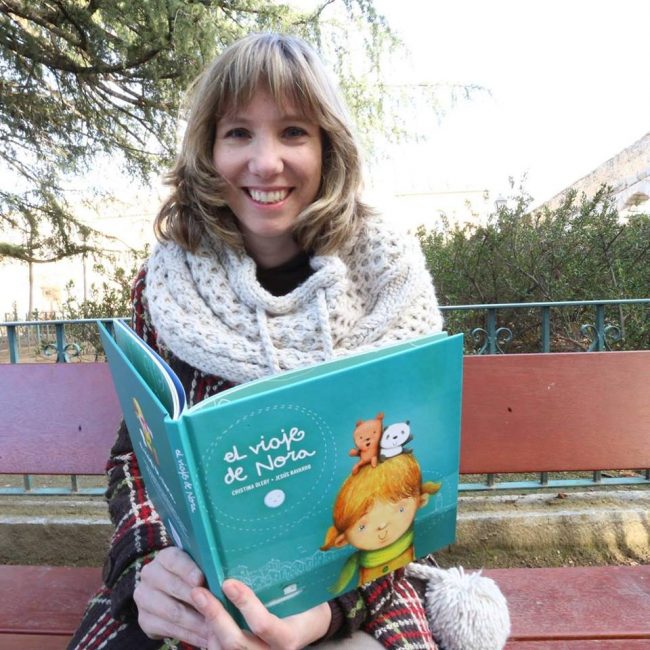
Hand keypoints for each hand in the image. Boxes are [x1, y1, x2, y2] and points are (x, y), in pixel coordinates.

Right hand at [134, 546, 210, 646]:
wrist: (171, 595)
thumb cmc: (194, 578)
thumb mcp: (199, 568)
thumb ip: (208, 570)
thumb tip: (229, 579)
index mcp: (165, 557)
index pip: (174, 560)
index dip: (187, 569)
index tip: (201, 579)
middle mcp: (150, 574)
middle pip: (173, 587)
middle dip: (196, 600)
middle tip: (216, 610)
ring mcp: (144, 597)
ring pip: (172, 611)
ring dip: (195, 622)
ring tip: (214, 628)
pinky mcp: (144, 620)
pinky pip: (168, 630)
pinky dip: (189, 635)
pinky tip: (204, 638)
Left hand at [191, 579, 331, 649]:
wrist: (309, 628)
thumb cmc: (304, 605)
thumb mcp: (298, 596)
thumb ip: (279, 586)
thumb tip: (255, 551)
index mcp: (288, 637)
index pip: (263, 625)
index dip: (245, 604)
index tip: (228, 583)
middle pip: (237, 643)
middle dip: (216, 616)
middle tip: (199, 592)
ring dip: (208, 626)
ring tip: (200, 601)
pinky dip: (209, 636)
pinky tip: (205, 616)